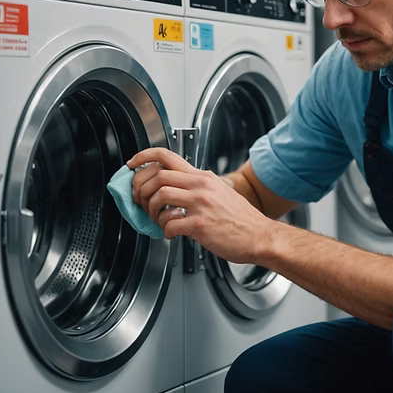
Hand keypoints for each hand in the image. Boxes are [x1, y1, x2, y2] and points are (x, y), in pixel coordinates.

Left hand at [126, 147, 276, 263]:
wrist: (260, 236)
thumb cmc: (242, 219)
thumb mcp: (221, 192)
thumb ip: (199, 188)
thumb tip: (173, 190)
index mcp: (204, 177)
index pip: (167, 156)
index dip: (143, 157)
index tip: (132, 165)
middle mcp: (201, 186)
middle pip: (157, 176)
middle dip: (141, 190)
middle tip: (141, 202)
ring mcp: (201, 204)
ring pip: (159, 196)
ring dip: (151, 211)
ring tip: (158, 220)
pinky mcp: (200, 225)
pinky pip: (169, 224)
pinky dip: (164, 231)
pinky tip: (172, 234)